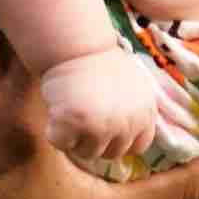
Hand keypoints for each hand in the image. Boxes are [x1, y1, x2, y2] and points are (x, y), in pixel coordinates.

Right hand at [40, 49, 159, 162]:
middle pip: (111, 153)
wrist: (76, 45)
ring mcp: (101, 126)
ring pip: (86, 153)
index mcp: (144, 114)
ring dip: (75, 138)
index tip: (105, 131)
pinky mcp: (74, 124)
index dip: (119, 141)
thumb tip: (128, 140)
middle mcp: (127, 123)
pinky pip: (61, 143)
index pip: (137, 146)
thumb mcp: (134, 88)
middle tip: (82, 120)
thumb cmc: (100, 63)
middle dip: (96, 141)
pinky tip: (56, 111)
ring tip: (70, 112)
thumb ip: (134, 113)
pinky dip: (54, 132)